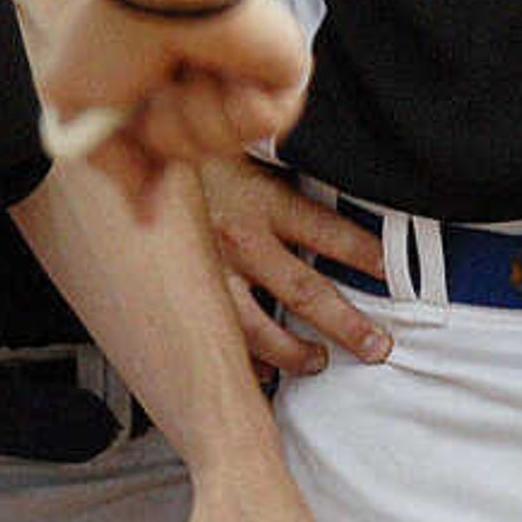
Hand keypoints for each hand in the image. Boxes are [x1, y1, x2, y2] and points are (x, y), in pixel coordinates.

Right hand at [39, 0, 311, 212]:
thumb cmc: (116, 29)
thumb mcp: (74, 102)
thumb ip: (105, 160)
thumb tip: (143, 208)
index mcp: (158, 79)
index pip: (165, 144)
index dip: (153, 178)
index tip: (148, 212)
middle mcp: (202, 79)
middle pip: (190, 153)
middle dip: (166, 134)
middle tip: (156, 89)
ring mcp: (244, 77)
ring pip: (225, 145)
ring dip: (197, 115)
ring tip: (189, 70)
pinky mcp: (286, 75)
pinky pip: (264, 128)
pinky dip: (235, 106)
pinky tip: (224, 71)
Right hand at [198, 154, 389, 377]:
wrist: (130, 151)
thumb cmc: (192, 151)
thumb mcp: (246, 149)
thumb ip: (283, 172)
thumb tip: (336, 176)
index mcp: (261, 200)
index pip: (329, 233)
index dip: (366, 255)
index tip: (391, 272)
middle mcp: (239, 241)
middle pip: (305, 293)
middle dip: (347, 326)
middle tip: (376, 346)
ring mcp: (210, 272)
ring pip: (260, 330)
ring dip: (295, 353)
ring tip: (318, 361)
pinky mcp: (184, 291)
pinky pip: (218, 338)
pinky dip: (243, 360)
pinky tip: (261, 372)